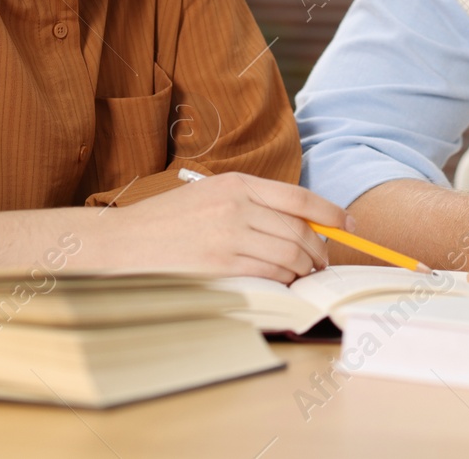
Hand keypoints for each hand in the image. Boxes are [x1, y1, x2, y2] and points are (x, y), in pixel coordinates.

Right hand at [96, 172, 350, 282]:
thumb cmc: (166, 222)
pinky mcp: (221, 265)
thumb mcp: (209, 195)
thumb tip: (299, 223)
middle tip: (321, 262)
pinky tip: (282, 284)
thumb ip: (251, 203)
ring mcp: (229, 236)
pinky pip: (269, 275)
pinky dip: (284, 281)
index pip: (299, 198)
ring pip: (289, 255)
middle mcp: (236, 206)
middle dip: (319, 250)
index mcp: (236, 184)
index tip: (347, 224)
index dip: (330, 212)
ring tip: (302, 275)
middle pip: (299, 230)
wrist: (121, 243)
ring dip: (303, 269)